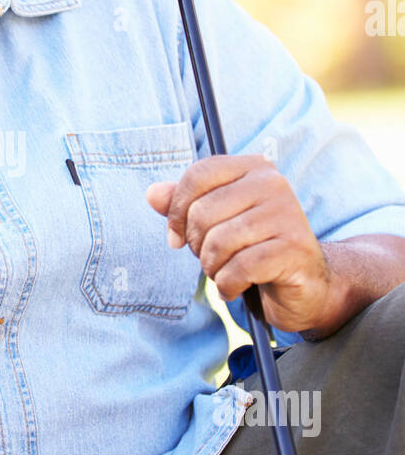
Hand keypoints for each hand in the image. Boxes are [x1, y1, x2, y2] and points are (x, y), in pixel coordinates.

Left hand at [146, 154, 332, 331]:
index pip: (197, 175)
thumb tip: (152, 193)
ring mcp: (287, 214)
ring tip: (225, 273)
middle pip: (203, 213)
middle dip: (197, 246)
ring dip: (213, 269)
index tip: (176, 238)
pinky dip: (229, 285)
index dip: (176, 211)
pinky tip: (236, 287)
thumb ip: (184, 205)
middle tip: (213, 260)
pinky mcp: (295, 248)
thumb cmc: (253, 249)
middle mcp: (273, 183)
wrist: (303, 285)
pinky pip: (239, 268)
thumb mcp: (216, 223)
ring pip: (219, 242)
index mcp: (253, 167)